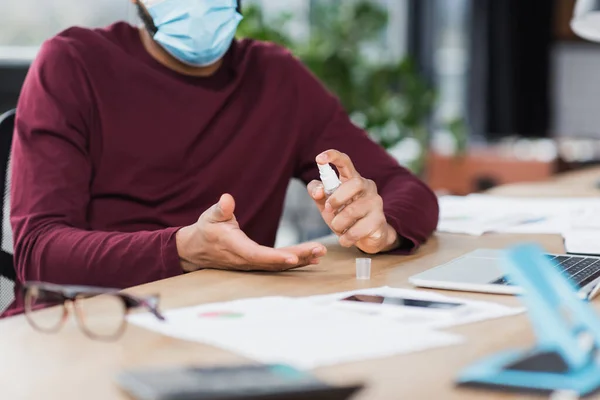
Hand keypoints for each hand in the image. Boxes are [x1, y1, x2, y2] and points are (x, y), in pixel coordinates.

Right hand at [176, 194, 326, 271]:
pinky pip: (278, 265)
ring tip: (321, 252)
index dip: (275, 258)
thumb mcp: (210, 216)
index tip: (293, 257)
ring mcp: (253, 264)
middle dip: (298, 257)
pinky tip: (312, 258)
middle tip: (319, 249)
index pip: (257, 255)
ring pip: (279, 265)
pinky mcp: (258, 264)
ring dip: (301, 259)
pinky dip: (296, 261)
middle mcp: (246, 260)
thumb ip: (220, 209)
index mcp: (235, 247)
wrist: (197, 250)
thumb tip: (227, 199)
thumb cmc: (205, 230)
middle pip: (275, 262)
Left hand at [307, 150, 399, 253]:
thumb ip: (318, 193)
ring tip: (337, 228)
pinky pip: (359, 229)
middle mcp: (367, 187)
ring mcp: (376, 203)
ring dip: (339, 223)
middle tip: (329, 209)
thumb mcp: (326, 203)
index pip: (345, 162)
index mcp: (352, 179)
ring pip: (354, 210)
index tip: (318, 158)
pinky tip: (345, 239)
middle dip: (338, 197)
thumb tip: (318, 190)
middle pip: (355, 183)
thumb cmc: (345, 216)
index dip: (332, 157)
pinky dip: (347, 237)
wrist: (367, 237)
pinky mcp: (379, 221)